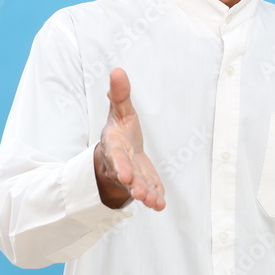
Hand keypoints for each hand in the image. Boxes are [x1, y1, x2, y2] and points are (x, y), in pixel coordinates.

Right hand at [94, 68, 165, 210]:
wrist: (117, 154)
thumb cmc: (119, 133)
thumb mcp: (119, 111)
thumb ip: (119, 94)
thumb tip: (117, 71)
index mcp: (114, 145)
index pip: (116, 156)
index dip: (121, 166)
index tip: (126, 175)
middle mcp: (122, 164)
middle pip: (127, 176)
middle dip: (134, 185)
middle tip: (140, 194)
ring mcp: (133, 176)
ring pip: (138, 187)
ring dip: (145, 194)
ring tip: (152, 202)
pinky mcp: (144, 183)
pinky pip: (149, 192)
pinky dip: (155, 198)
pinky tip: (160, 204)